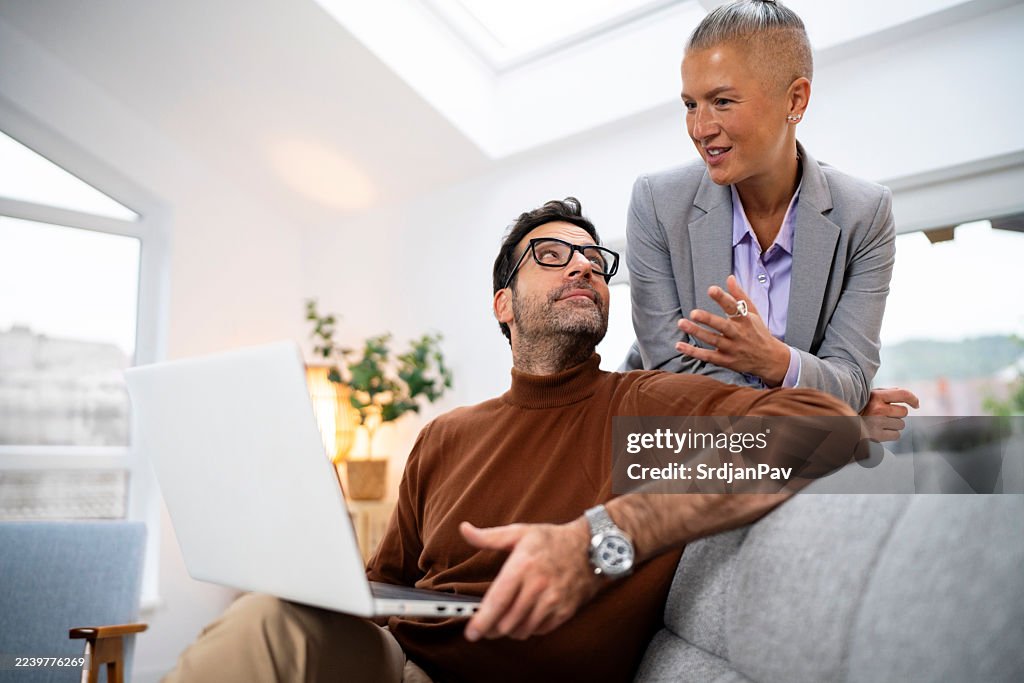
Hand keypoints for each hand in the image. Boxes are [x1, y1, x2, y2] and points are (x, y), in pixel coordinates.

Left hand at [461, 518, 600, 641]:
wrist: (591, 548)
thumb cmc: (552, 540)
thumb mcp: (520, 532)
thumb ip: (488, 536)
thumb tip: (464, 530)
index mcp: (522, 566)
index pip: (497, 601)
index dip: (481, 621)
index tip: (471, 632)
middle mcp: (538, 586)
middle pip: (507, 622)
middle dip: (492, 628)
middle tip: (485, 626)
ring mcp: (553, 601)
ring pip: (522, 630)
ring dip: (509, 630)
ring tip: (504, 620)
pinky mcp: (564, 611)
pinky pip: (539, 630)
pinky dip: (528, 628)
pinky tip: (525, 617)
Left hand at [676, 275, 790, 385]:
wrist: (770, 360)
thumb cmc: (758, 332)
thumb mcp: (753, 313)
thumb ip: (739, 296)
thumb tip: (729, 278)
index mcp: (745, 320)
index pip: (733, 307)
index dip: (722, 298)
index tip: (711, 289)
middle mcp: (739, 334)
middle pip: (722, 326)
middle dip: (708, 319)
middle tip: (693, 313)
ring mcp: (732, 348)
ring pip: (713, 340)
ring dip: (696, 332)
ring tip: (681, 323)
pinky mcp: (726, 361)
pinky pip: (708, 356)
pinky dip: (693, 352)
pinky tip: (679, 345)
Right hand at [860, 387, 919, 441]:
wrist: (841, 424)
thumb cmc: (859, 408)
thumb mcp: (869, 396)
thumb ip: (886, 393)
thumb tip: (905, 395)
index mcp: (876, 396)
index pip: (903, 394)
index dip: (913, 399)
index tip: (916, 404)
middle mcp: (878, 409)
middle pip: (903, 412)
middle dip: (898, 415)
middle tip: (885, 416)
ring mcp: (878, 423)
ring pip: (901, 424)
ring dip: (894, 425)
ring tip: (880, 424)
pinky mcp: (877, 436)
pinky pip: (896, 435)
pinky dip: (891, 434)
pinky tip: (880, 432)